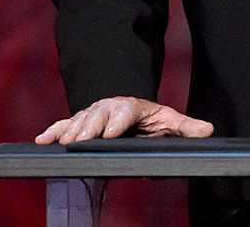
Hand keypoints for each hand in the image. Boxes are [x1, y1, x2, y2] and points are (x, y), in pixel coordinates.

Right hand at [34, 96, 214, 144]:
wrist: (127, 109)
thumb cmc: (147, 118)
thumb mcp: (169, 120)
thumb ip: (185, 127)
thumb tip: (208, 131)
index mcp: (131, 107)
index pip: (124, 112)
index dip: (117, 122)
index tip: (112, 133)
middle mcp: (108, 108)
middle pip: (97, 115)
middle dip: (89, 127)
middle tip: (82, 140)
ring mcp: (91, 114)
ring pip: (79, 120)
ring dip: (70, 131)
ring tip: (63, 143)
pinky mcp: (78, 123)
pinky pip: (63, 125)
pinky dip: (52, 131)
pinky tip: (41, 140)